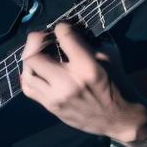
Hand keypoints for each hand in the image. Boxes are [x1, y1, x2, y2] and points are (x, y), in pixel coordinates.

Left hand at [20, 22, 146, 140]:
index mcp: (86, 66)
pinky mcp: (51, 107)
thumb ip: (87, 43)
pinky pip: (28, 89)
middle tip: (41, 38)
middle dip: (34, 41)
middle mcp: (68, 82)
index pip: (63, 36)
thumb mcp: (109, 57)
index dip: (60, 27)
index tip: (61, 28)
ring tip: (37, 54)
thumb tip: (66, 31)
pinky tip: (35, 71)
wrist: (119, 119)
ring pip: (27, 73)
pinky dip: (28, 77)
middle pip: (34, 56)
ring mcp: (56, 97)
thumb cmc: (116, 83)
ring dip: (29, 59)